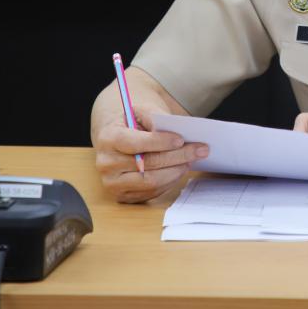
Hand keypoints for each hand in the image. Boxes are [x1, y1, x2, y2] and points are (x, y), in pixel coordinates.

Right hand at [92, 106, 208, 202]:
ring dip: (176, 171)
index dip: (160, 142)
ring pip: (151, 181)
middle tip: (200, 149)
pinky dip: (170, 182)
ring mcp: (113, 183)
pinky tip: (180, 169)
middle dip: (178, 156)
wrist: (118, 139)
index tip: (181, 139)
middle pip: (147, 164)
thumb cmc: (133, 124)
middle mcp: (106, 164)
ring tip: (192, 160)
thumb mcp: (141, 112)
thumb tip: (175, 129)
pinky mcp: (123, 196)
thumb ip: (155, 117)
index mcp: (108, 138)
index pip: (135, 143)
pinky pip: (151, 193)